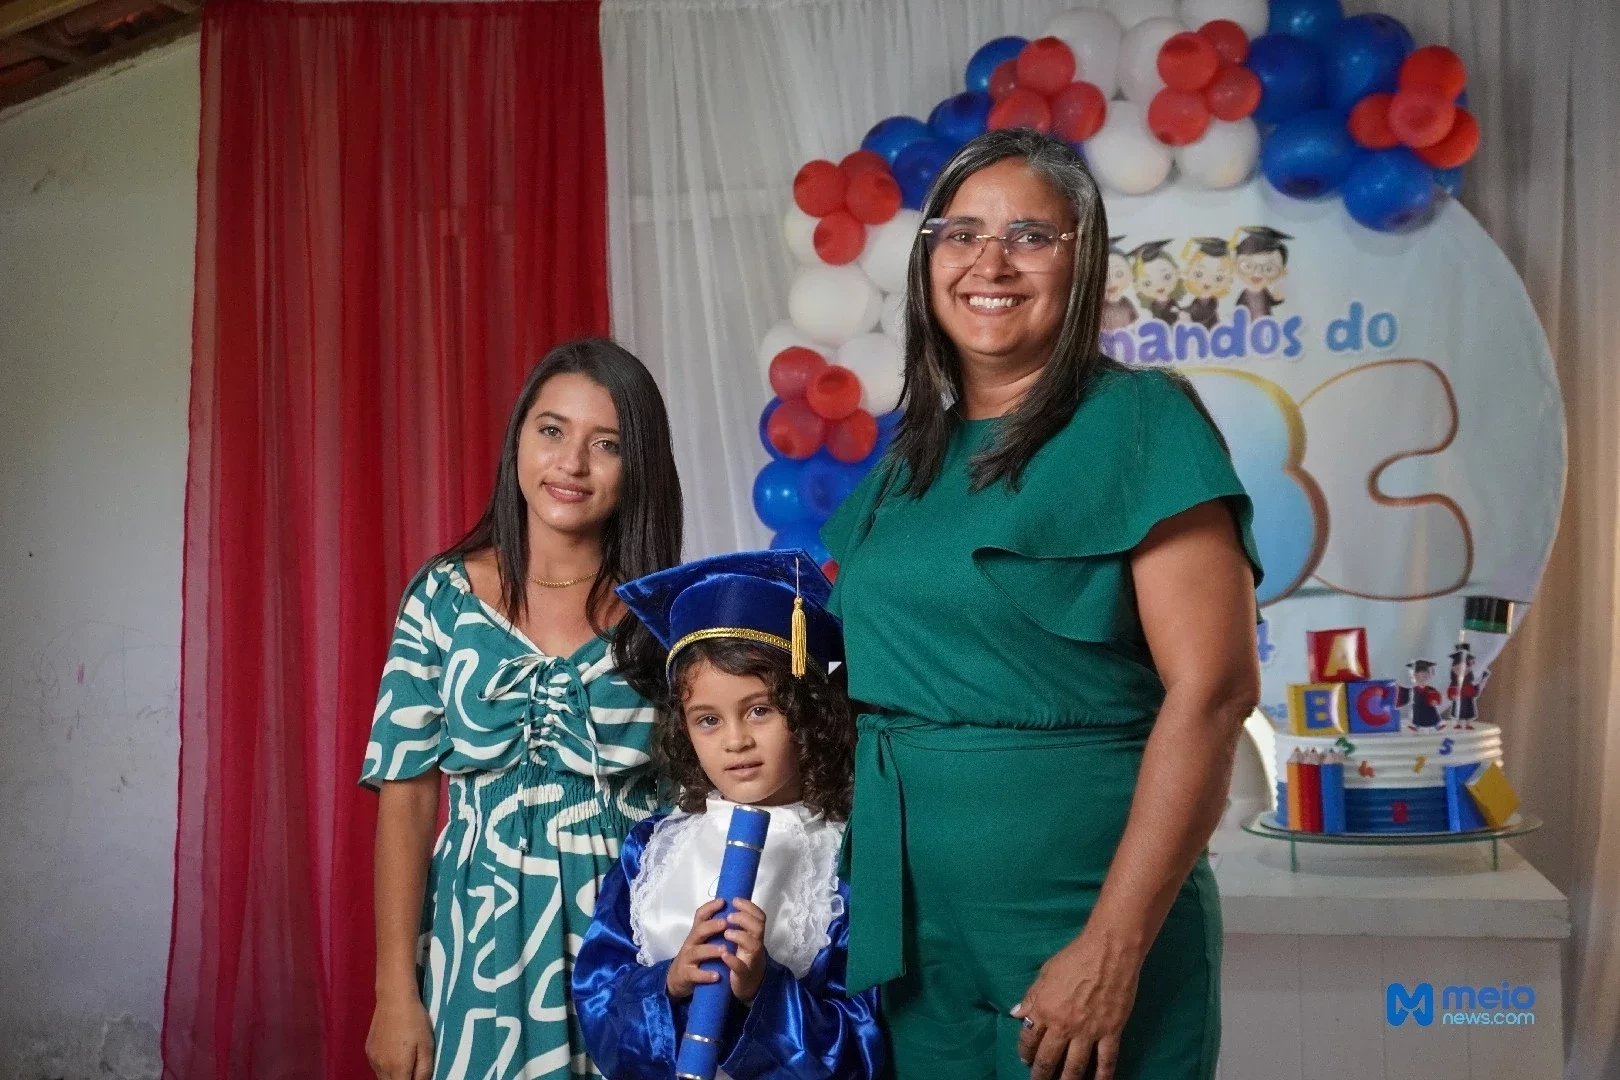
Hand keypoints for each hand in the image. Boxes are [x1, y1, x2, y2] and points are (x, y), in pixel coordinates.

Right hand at [366, 994, 434, 1079]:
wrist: (394, 999)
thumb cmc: (415, 1021)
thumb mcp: (427, 1046)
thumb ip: (424, 1070)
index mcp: (397, 1068)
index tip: (416, 1076)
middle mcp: (381, 1067)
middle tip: (412, 1068)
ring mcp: (372, 1059)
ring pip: (382, 1077)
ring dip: (392, 1076)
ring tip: (404, 1060)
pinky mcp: (368, 1050)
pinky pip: (377, 1067)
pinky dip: (385, 1067)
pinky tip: (394, 1054)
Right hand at [666, 898, 728, 999]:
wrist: (677, 978)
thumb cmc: (696, 955)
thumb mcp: (702, 940)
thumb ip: (713, 929)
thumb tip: (732, 913)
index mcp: (696, 932)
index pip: (700, 916)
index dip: (710, 907)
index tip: (723, 901)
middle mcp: (691, 942)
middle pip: (699, 931)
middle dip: (712, 926)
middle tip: (725, 923)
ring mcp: (687, 958)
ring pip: (698, 952)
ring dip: (711, 950)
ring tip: (724, 949)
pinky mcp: (687, 974)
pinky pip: (695, 974)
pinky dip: (706, 975)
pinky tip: (717, 975)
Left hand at [720, 898, 768, 1003]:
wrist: (747, 987)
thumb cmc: (742, 959)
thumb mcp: (742, 941)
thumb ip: (738, 926)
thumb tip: (726, 904)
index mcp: (755, 935)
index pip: (759, 916)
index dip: (749, 906)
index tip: (734, 900)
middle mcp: (756, 946)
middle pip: (758, 927)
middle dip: (744, 918)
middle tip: (729, 916)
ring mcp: (751, 960)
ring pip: (753, 945)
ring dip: (740, 936)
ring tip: (726, 933)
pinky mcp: (743, 975)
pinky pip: (741, 967)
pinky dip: (732, 959)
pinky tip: (723, 954)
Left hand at [1012, 929, 1144, 1079]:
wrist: (1109, 951)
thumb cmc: (1074, 957)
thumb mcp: (1045, 973)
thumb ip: (1031, 997)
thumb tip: (1016, 1014)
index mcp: (1044, 1009)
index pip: (1029, 1038)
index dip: (1025, 1052)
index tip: (1025, 1059)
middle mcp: (1063, 1026)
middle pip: (1048, 1058)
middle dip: (1040, 1074)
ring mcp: (1088, 1032)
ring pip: (1074, 1067)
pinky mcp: (1111, 1032)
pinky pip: (1105, 1061)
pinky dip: (1101, 1077)